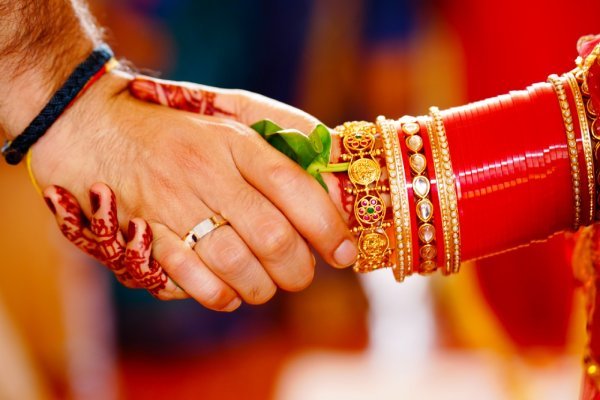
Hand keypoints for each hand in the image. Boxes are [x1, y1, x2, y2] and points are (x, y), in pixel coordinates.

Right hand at [36, 71, 356, 310]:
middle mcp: (206, 174)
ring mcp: (173, 207)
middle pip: (272, 238)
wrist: (96, 132)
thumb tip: (334, 172)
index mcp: (233, 142)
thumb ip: (287, 134)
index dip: (328, 227)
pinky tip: (231, 291)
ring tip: (268, 284)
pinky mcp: (147, 236)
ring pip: (237, 266)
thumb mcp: (232, 113)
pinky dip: (223, 297)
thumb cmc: (178, 128)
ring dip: (264, 287)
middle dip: (299, 270)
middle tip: (303, 273)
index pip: (294, 187)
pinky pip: (195, 283)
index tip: (344, 251)